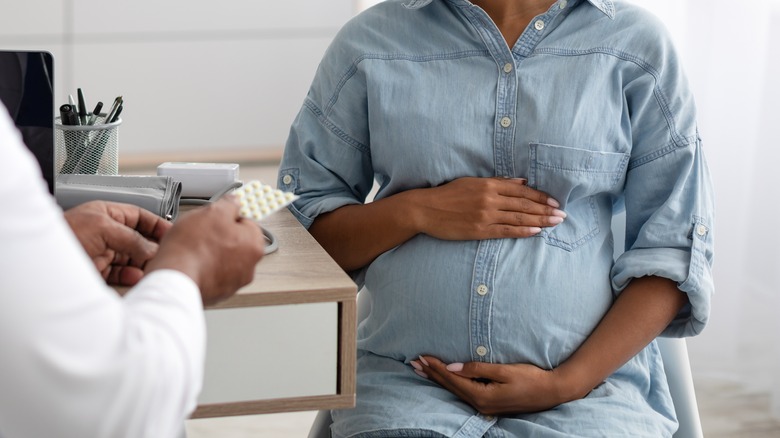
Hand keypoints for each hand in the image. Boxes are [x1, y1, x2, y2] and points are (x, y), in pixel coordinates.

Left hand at [64, 200, 171, 285]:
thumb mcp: (104, 228)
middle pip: (138, 240)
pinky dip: (130, 277)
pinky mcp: (97, 271)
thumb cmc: (63, 235)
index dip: (157, 225)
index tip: (172, 234)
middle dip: (151, 249)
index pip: (140, 217)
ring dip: (142, 265)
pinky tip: (134, 278)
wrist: (39, 263)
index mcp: (107, 214)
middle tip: (163, 256)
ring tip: (150, 270)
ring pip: (131, 259)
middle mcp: (105, 232)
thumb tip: (153, 249)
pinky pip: (120, 274)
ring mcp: (102, 252)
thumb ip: (132, 238)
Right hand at [145, 196, 264, 305]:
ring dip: (210, 253)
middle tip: (201, 231)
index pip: (247, 222)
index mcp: (254, 245)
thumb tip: (234, 202)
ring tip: (193, 248)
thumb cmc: (193, 248)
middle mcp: (249, 267)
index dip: (228, 216)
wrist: (174, 279)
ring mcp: (233, 282)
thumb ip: (229, 204)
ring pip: (223, 259)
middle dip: (219, 235)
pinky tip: (190, 262)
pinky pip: (211, 274)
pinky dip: (203, 268)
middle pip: (235, 242)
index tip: (218, 216)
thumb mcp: (212, 212)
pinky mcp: (217, 293)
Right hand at [411, 177, 565, 240]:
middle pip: (524, 204)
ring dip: (540, 220)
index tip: (555, 202)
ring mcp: (485, 215)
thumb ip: (498, 183)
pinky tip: (536, 231)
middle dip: (546, 210)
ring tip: (555, 223)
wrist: (426, 209)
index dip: (540, 197)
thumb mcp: (472, 182)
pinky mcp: (479, 230)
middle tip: (563, 215)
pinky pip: (506, 231)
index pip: (521, 191)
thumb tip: (522, 182)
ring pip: (518, 217)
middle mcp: (490, 199)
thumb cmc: (448, 195)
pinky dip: (522, 231)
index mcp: (489, 185)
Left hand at [412, 356, 578, 415]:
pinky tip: (445, 380)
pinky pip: (464, 392)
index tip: (421, 357)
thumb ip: (477, 368)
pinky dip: (451, 384)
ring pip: (455, 390)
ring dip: (439, 379)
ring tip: (423, 370)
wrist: (552, 392)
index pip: (452, 379)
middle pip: (450, 387)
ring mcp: (485, 406)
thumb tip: (453, 366)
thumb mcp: (504, 370)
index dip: (436, 368)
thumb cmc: (530, 378)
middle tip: (414, 363)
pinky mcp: (489, 403)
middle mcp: (480, 404)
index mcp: (482, 396)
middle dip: (432, 374)